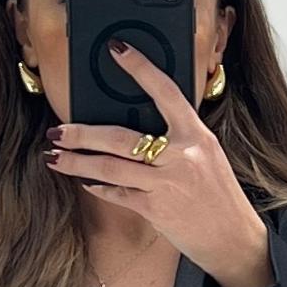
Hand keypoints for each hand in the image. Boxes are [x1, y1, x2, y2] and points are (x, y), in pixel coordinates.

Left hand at [46, 43, 271, 286]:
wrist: (232, 237)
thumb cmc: (217, 194)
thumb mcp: (206, 155)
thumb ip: (178, 138)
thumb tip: (138, 125)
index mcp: (196, 134)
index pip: (165, 91)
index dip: (140, 68)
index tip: (117, 49)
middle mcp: (180, 155)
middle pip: (119, 137)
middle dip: (81, 134)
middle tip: (57, 130)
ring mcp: (166, 183)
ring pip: (109, 167)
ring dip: (76, 162)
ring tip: (54, 156)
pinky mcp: (155, 209)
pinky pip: (117, 193)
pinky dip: (98, 187)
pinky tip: (84, 181)